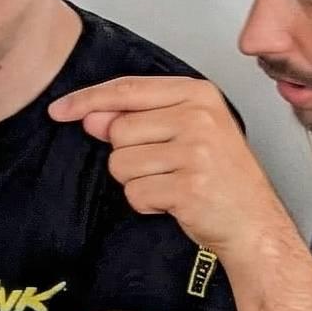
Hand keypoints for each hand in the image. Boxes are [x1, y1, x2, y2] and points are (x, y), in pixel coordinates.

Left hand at [48, 75, 295, 260]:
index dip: (87, 100)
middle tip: (164, 166)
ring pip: (121, 164)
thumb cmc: (218, 176)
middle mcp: (198, 117)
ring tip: (172, 183)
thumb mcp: (185, 133)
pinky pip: (135, 193)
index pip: (127, 89)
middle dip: (127, 155)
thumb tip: (90, 117)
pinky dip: (147, 203)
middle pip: (118, 131)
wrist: (253, 220)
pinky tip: (174, 201)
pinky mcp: (187, 186)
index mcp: (198, 94)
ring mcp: (195, 151)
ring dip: (136, 182)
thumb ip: (138, 120)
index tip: (59, 109)